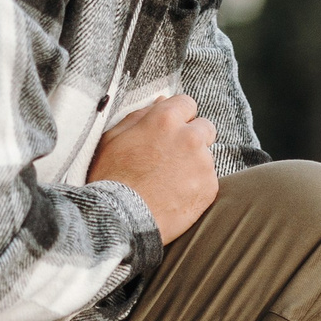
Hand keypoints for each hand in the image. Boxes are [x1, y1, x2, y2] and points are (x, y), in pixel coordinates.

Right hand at [88, 94, 217, 243]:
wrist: (120, 219)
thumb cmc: (110, 177)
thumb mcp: (113, 138)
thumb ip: (140, 116)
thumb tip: (161, 102)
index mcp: (165, 119)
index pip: (187, 103)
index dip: (178, 116)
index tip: (170, 130)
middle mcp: (189, 137)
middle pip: (205, 127)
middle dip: (192, 137)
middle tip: (171, 158)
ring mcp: (202, 163)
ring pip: (206, 156)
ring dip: (193, 164)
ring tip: (168, 182)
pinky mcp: (209, 187)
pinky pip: (208, 181)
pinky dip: (196, 187)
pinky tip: (175, 196)